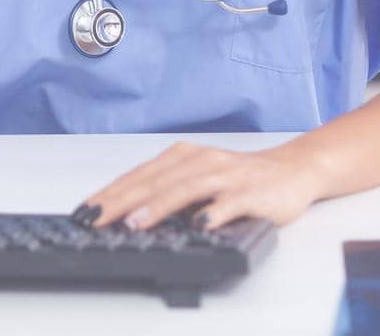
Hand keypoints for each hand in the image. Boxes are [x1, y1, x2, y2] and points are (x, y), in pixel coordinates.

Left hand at [74, 141, 326, 231]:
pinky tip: (199, 224)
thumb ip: (168, 191)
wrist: (293, 170)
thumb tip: (128, 212)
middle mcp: (201, 161)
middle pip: (155, 181)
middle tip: (97, 218)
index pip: (139, 175)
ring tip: (135, 222)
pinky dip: (213, 213)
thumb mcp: (198, 178)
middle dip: (122, 200)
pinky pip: (229, 203)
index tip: (86, 210)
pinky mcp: (251, 193)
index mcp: (183, 156)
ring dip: (159, 206)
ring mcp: (226, 176)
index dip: (111, 193)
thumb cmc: (239, 178)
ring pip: (186, 189)